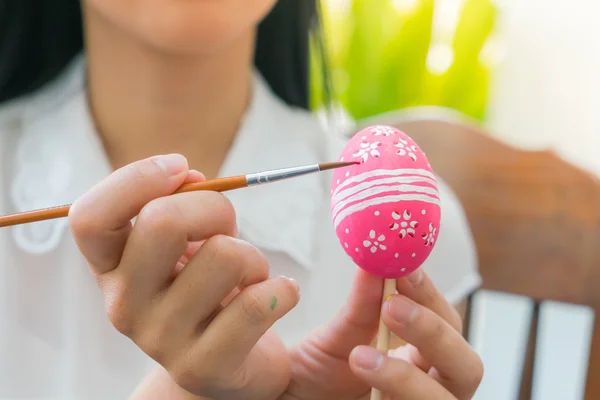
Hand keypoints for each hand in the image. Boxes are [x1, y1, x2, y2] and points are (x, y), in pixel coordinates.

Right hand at [69, 154, 298, 399]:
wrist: (226, 368)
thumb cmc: (207, 290)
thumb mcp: (186, 245)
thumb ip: (181, 205)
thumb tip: (191, 178)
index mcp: (112, 267)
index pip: (91, 217)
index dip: (136, 180)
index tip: (181, 168)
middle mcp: (124, 304)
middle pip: (162, 222)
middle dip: (214, 207)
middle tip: (229, 227)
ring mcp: (161, 339)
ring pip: (224, 256)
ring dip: (254, 256)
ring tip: (250, 277)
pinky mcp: (202, 366)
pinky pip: (255, 305)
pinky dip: (282, 290)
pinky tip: (278, 296)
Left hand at [281, 268, 482, 398]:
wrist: (297, 397)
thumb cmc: (321, 370)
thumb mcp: (338, 335)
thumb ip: (360, 306)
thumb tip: (374, 262)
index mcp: (425, 354)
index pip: (448, 322)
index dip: (432, 296)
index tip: (405, 270)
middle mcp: (432, 383)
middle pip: (466, 364)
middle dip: (433, 333)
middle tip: (392, 307)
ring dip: (406, 376)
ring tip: (359, 357)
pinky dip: (395, 397)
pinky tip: (364, 382)